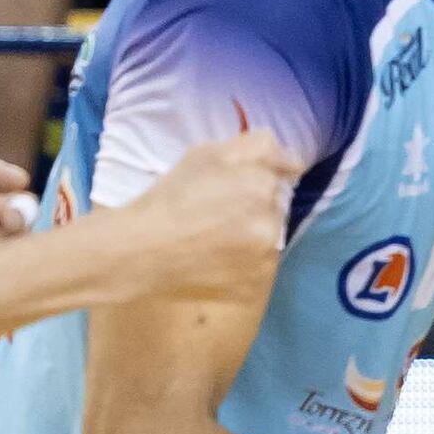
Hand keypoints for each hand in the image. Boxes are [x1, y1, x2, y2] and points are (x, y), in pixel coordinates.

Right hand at [126, 124, 313, 310]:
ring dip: (252, 237)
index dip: (257, 179)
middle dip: (255, 208)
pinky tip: (215, 262)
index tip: (234, 189)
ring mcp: (264, 257)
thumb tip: (295, 162)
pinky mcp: (254, 286)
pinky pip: (259, 270)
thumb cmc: (169, 198)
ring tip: (212, 240)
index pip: (284, 174)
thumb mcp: (207, 154)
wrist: (138, 252)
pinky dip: (244, 265)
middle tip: (215, 216)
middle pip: (276, 208)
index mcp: (262, 185)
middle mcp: (271, 221)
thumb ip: (258, 147)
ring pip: (269, 239)